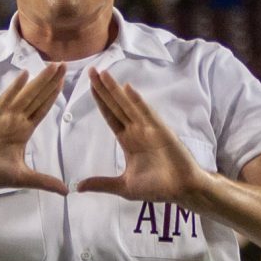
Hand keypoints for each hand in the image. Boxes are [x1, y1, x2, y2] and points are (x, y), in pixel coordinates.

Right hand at [0, 65, 69, 195]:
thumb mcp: (23, 178)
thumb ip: (44, 181)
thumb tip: (66, 191)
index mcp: (23, 132)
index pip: (42, 109)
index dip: (54, 95)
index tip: (65, 81)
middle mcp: (15, 121)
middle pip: (37, 97)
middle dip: (51, 82)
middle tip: (64, 65)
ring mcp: (3, 118)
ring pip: (26, 96)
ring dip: (38, 81)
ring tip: (51, 66)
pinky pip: (5, 101)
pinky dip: (14, 88)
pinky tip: (24, 75)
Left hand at [75, 68, 212, 207]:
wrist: (182, 190)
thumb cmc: (157, 187)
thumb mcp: (124, 187)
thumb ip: (102, 184)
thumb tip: (78, 187)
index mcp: (128, 141)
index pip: (110, 116)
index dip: (100, 101)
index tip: (88, 86)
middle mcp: (137, 131)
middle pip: (116, 105)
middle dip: (103, 89)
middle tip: (90, 70)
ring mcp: (149, 129)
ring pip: (128, 106)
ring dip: (116, 90)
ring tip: (103, 74)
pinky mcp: (161, 131)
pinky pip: (147, 114)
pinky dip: (137, 101)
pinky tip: (128, 88)